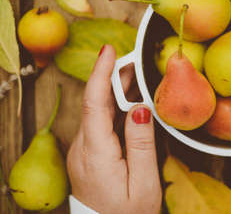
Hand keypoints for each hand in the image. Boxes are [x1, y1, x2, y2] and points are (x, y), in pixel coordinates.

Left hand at [67, 45, 161, 212]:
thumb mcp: (142, 184)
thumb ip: (141, 144)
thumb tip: (141, 108)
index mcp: (96, 153)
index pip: (94, 104)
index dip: (100, 74)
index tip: (109, 51)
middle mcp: (83, 148)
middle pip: (96, 103)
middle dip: (114, 76)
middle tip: (136, 57)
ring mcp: (83, 150)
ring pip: (98, 110)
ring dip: (116, 89)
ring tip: (137, 72)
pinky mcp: (88, 152)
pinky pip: (100, 121)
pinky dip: (116, 105)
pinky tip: (131, 99)